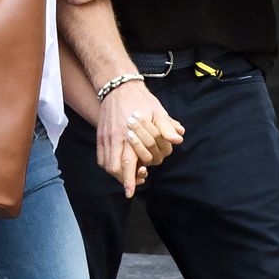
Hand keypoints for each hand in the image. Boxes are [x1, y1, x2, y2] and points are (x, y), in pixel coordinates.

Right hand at [97, 80, 183, 197]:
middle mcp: (113, 138)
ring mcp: (105, 137)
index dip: (129, 180)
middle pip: (113, 167)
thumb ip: (166, 126)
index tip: (131, 192)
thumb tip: (178, 139)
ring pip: (105, 164)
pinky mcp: (100, 135)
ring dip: (116, 173)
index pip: (126, 162)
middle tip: (132, 185)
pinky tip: (118, 165)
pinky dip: (108, 164)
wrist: (118, 86)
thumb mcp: (156, 109)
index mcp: (127, 133)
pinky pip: (101, 156)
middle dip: (122, 179)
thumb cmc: (139, 99)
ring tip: (127, 176)